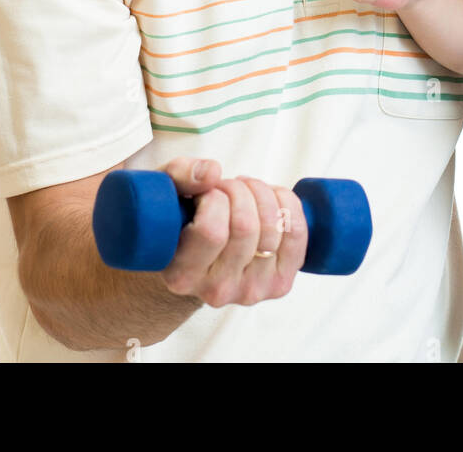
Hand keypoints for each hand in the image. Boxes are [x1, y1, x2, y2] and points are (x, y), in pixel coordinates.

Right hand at [157, 158, 307, 307]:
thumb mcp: (166, 192)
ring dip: (262, 193)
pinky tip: (270, 199)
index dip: (214, 197)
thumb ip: (180, 176)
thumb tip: (212, 171)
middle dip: (239, 190)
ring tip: (245, 192)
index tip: (207, 191)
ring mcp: (252, 290)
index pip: (212, 231)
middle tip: (227, 187)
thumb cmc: (180, 220)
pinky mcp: (280, 283)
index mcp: (182, 276)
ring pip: (273, 227)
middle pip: (246, 226)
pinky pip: (296, 233)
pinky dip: (287, 204)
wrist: (198, 257)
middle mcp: (217, 291)